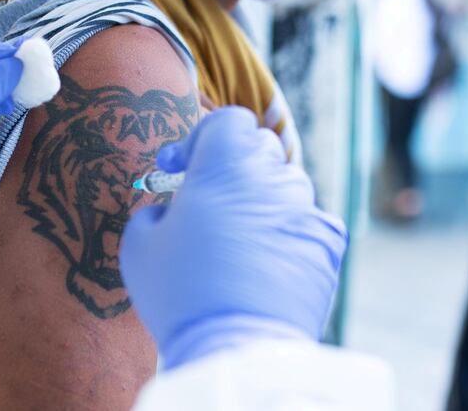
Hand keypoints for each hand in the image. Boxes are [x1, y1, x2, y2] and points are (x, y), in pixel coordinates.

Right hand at [120, 107, 347, 369]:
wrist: (235, 348)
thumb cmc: (180, 292)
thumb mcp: (140, 244)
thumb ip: (153, 210)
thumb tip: (169, 210)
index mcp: (225, 166)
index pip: (228, 120)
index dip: (202, 136)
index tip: (181, 167)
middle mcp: (271, 177)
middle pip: (259, 148)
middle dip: (232, 164)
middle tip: (208, 198)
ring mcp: (305, 209)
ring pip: (285, 183)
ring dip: (261, 196)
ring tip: (238, 233)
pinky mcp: (327, 242)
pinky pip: (307, 220)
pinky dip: (287, 229)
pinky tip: (266, 257)